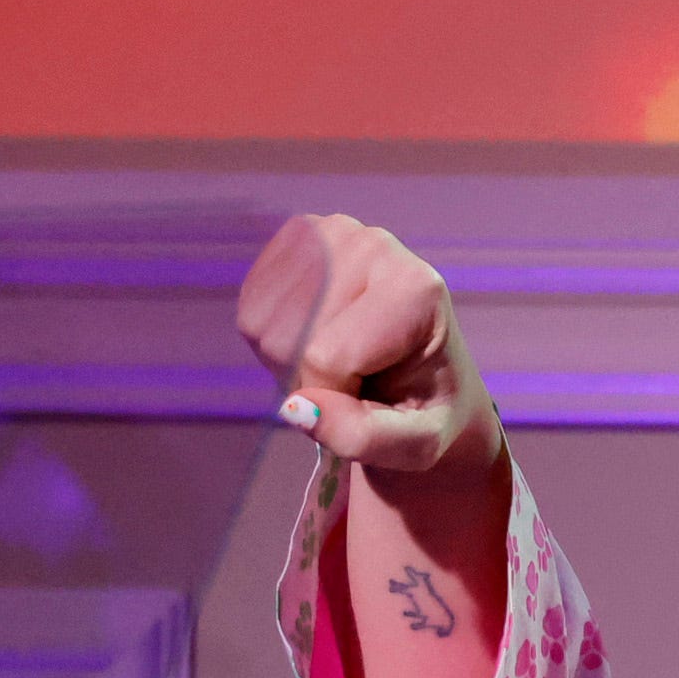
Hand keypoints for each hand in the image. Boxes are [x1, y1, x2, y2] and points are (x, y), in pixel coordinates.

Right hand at [238, 213, 502, 484]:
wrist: (426, 378)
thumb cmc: (423, 411)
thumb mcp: (415, 445)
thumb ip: (363, 437)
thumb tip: (296, 409)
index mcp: (415, 290)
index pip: (328, 356)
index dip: (334, 398)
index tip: (370, 401)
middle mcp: (374, 244)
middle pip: (290, 337)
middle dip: (309, 380)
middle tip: (354, 383)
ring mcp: (332, 232)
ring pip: (264, 324)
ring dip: (288, 361)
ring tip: (338, 363)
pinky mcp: (299, 237)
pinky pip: (252, 307)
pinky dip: (272, 338)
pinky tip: (314, 339)